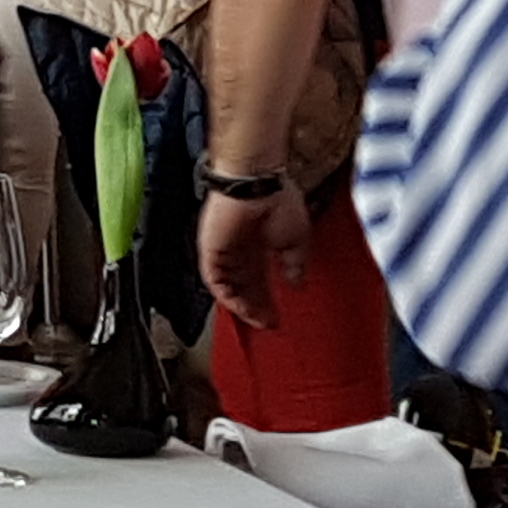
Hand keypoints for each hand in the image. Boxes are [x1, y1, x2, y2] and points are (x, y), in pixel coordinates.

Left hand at [197, 184, 312, 331]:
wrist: (255, 183)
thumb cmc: (277, 199)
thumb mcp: (296, 238)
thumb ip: (295, 262)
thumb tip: (297, 282)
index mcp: (258, 243)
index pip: (260, 278)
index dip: (268, 299)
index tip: (278, 316)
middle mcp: (239, 248)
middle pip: (245, 287)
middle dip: (257, 307)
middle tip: (268, 324)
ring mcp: (223, 250)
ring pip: (229, 287)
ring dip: (243, 307)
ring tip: (258, 322)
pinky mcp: (210, 250)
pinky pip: (214, 281)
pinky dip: (227, 297)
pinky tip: (242, 310)